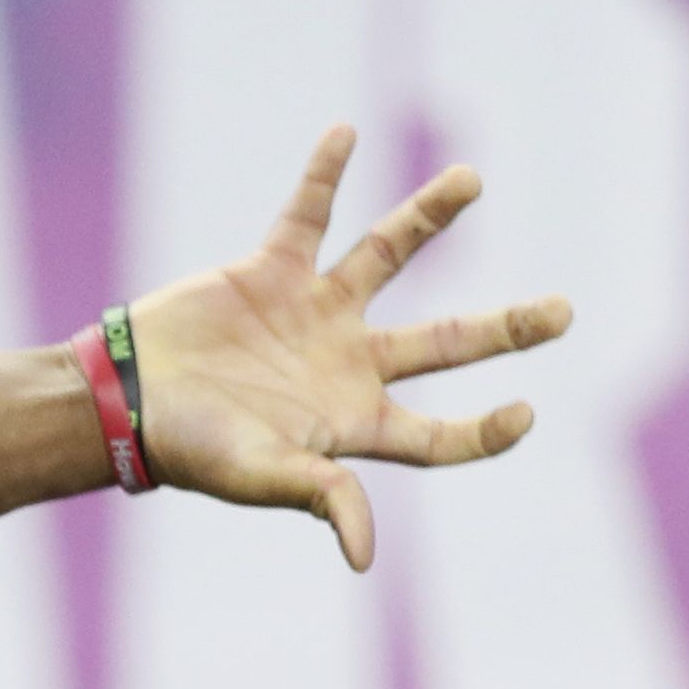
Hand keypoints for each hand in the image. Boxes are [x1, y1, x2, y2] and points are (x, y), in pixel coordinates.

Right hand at [125, 127, 564, 570]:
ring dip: (429, 217)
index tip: (526, 413)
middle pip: (445, 343)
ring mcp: (314, 312)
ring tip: (472, 179)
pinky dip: (324, 174)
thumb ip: (319, 497)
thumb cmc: (192, 451)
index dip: (483, 433)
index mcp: (353, 423)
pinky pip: (307, 212)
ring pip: (389, 256)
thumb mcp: (259, 476)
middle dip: (505, 330)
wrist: (125, 400)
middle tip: (563, 312)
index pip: (436, 435)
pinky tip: (347, 132)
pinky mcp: (271, 270)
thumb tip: (365, 556)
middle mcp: (347, 363)